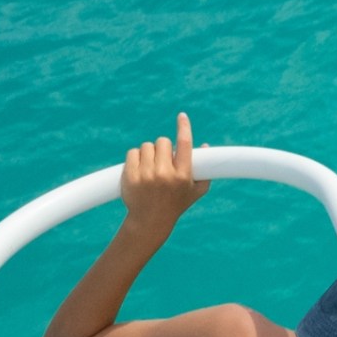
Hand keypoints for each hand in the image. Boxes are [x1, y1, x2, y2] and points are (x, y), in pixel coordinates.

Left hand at [120, 114, 206, 235]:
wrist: (150, 220)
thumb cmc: (176, 204)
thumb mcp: (195, 191)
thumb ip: (205, 170)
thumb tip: (204, 144)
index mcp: (182, 176)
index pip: (184, 144)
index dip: (184, 127)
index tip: (182, 116)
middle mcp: (164, 174)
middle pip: (162, 141)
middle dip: (163, 147)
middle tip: (163, 159)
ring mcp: (146, 175)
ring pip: (146, 146)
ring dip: (149, 152)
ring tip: (151, 167)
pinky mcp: (130, 175)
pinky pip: (133, 152)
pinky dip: (136, 157)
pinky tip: (140, 169)